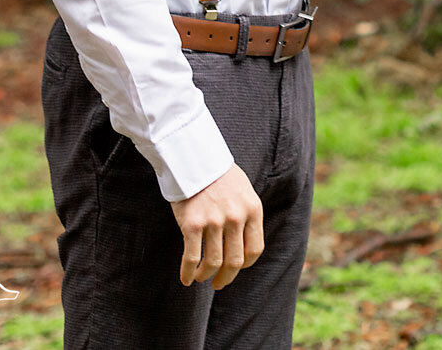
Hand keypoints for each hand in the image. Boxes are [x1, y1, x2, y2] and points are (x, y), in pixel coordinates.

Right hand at [171, 163, 264, 289]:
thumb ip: (246, 215)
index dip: (245, 264)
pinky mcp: (192, 225)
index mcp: (253, 210)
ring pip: (213, 263)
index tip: (235, 268)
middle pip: (235, 261)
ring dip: (206, 276)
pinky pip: (191, 258)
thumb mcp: (244, 192)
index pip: (255, 250)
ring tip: (201, 278)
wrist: (194, 158)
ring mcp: (214, 222)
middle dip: (226, 277)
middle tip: (218, 284)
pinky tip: (186, 280)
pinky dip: (188, 273)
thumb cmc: (219, 175)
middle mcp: (236, 218)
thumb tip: (244, 245)